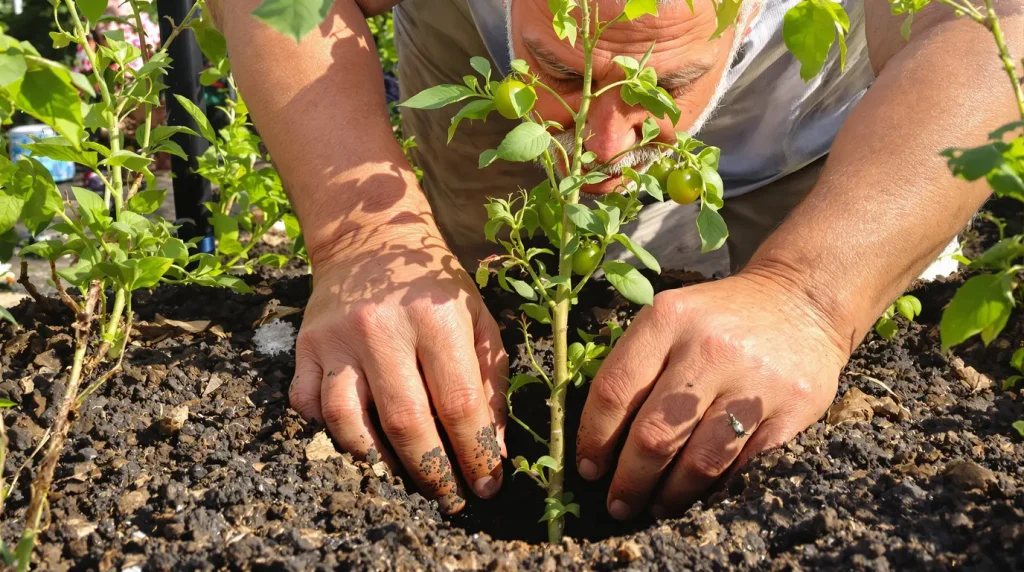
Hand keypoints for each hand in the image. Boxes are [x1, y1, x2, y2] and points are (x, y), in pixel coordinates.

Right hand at [289, 232, 508, 513]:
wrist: (370, 240)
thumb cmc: (435, 288)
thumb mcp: (477, 321)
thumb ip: (490, 383)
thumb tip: (493, 451)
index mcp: (436, 319)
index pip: (459, 403)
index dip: (476, 453)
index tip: (488, 486)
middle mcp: (383, 329)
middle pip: (405, 422)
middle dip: (432, 474)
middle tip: (450, 500)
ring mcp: (338, 339)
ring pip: (348, 421)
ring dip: (379, 463)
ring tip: (402, 479)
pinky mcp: (305, 347)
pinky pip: (309, 406)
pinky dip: (331, 432)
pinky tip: (358, 439)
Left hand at [575, 272, 849, 518]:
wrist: (798, 301)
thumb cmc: (716, 320)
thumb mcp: (669, 319)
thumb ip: (634, 365)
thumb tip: (599, 440)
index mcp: (668, 320)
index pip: (615, 391)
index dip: (594, 439)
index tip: (589, 468)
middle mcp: (710, 347)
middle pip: (654, 434)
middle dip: (629, 480)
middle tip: (619, 504)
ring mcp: (755, 379)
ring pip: (700, 461)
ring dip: (671, 495)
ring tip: (656, 507)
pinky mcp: (794, 406)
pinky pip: (745, 465)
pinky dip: (717, 488)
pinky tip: (700, 495)